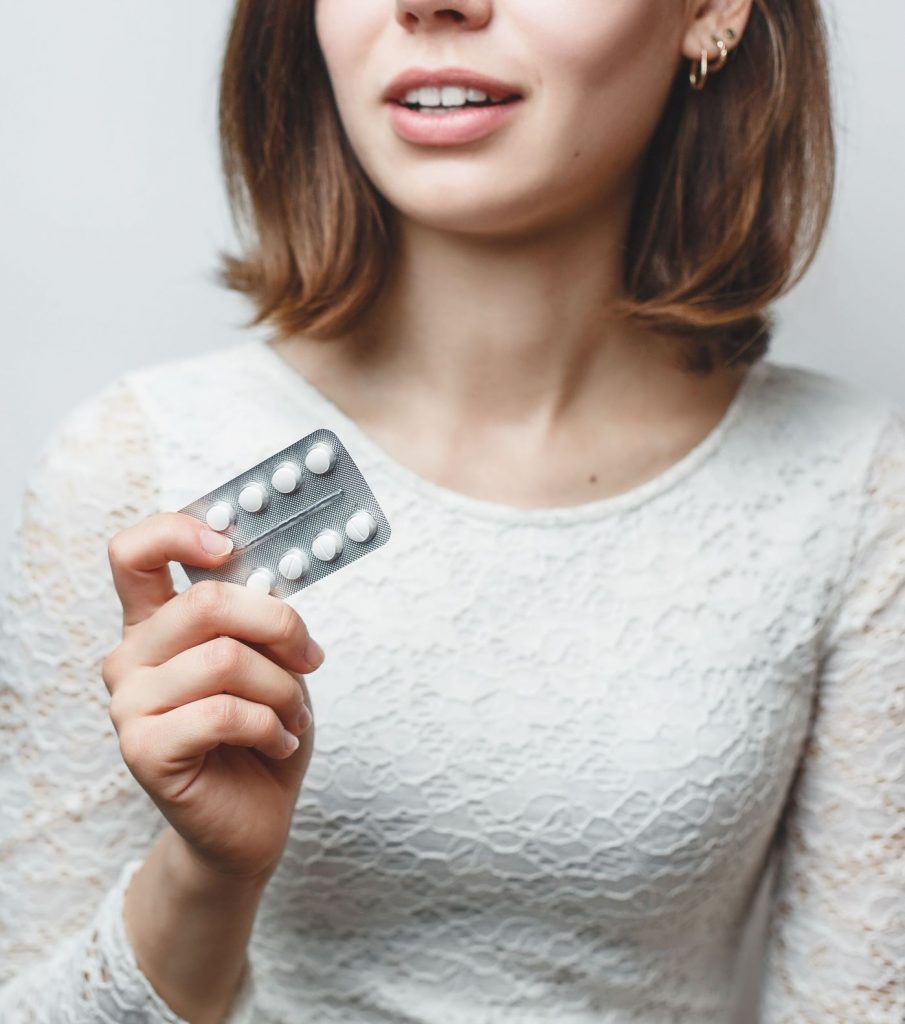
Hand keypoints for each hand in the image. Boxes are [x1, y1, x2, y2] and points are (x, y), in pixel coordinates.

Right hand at [102, 513, 325, 883]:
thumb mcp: (270, 659)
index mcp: (157, 624)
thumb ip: (256, 618)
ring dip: (283, 689)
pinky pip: (224, 713)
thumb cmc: (263, 729)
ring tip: (292, 715)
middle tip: (309, 658)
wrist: (254, 817)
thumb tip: (267, 583)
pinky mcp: (144, 750)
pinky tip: (277, 741)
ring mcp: (129, 704)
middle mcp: (131, 657)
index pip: (136, 553)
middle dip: (281, 626)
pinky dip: (270, 726)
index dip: (178, 532)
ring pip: (227, 660)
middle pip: (206, 603)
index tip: (229, 545)